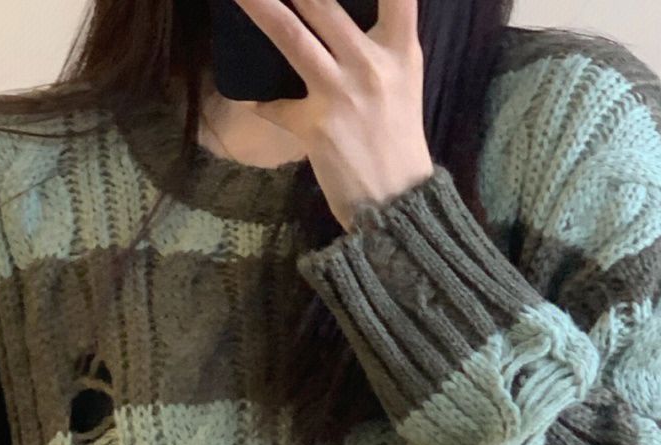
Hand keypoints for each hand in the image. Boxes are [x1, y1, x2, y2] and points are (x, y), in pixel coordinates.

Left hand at [228, 0, 433, 231]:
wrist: (398, 207)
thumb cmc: (399, 146)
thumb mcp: (403, 85)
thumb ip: (380, 46)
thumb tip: (335, 23)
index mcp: (399, 50)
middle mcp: (370, 64)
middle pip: (321, 1)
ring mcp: (341, 93)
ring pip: (289, 34)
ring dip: (258, 6)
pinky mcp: (315, 125)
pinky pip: (276, 106)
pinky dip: (263, 105)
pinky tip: (257, 104)